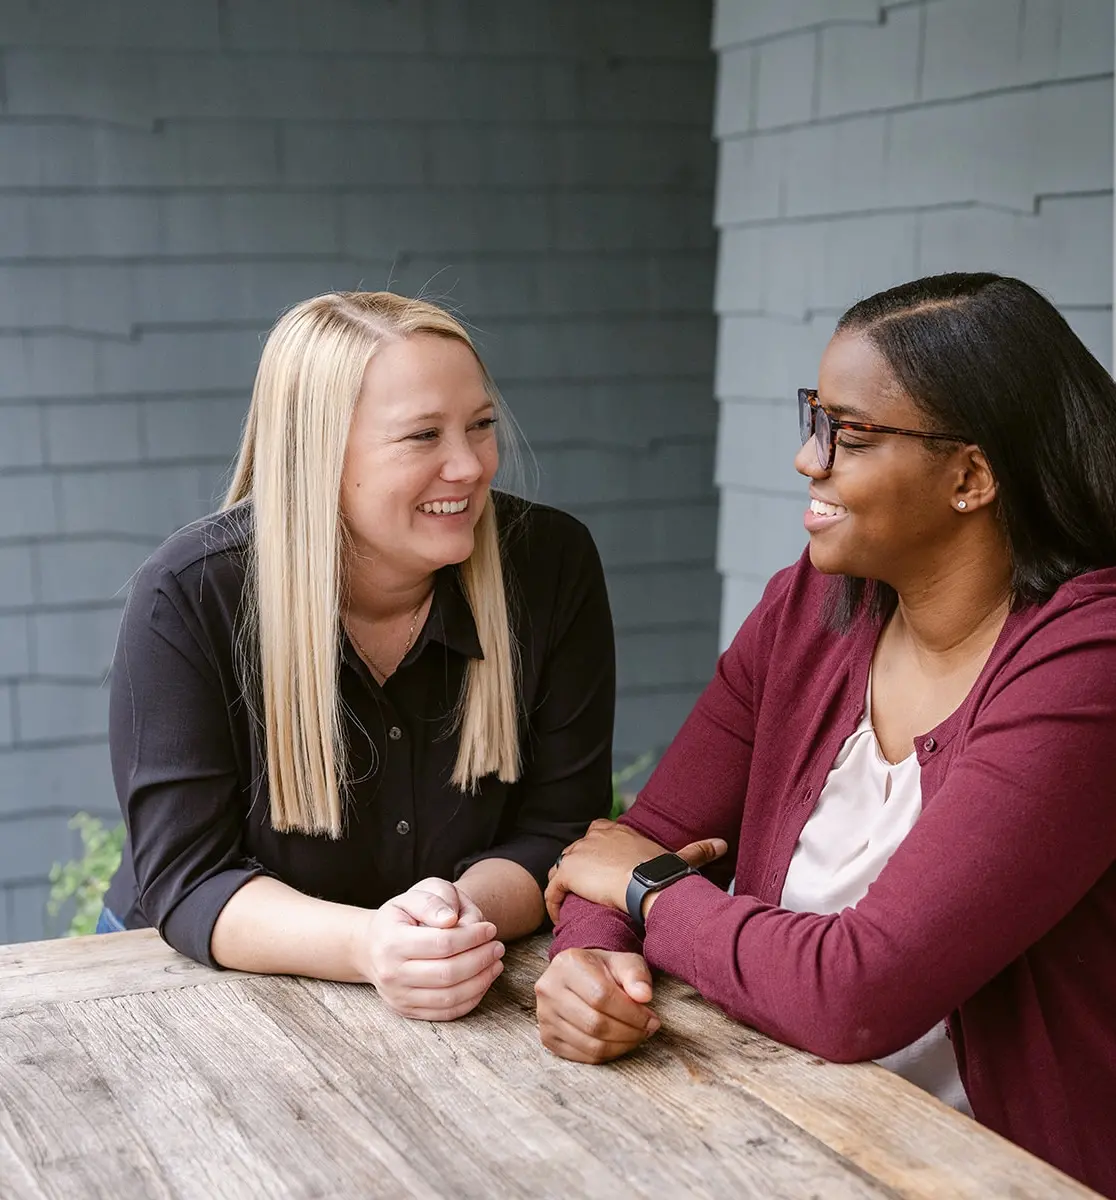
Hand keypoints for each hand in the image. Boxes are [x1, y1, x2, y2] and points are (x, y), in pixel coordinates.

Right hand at [356, 878, 505, 1020]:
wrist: (371, 946)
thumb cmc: (400, 917)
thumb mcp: (412, 896)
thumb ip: (432, 901)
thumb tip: (451, 919)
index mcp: (391, 942)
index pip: (442, 943)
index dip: (472, 937)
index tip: (490, 928)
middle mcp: (391, 973)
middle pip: (447, 973)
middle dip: (480, 959)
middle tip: (498, 947)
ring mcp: (398, 996)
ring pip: (449, 997)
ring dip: (481, 981)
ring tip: (496, 963)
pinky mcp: (407, 1011)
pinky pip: (445, 1012)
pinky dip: (471, 999)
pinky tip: (483, 981)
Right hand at [535, 948, 658, 1063]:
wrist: (580, 975)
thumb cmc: (604, 969)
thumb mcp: (623, 962)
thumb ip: (636, 975)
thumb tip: (644, 996)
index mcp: (567, 964)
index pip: (602, 996)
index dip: (631, 1013)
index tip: (651, 1019)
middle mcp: (549, 989)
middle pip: (595, 1023)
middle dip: (629, 1032)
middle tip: (647, 1030)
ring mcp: (544, 1015)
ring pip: (589, 1044)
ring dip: (620, 1046)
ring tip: (636, 1036)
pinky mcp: (547, 1036)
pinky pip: (581, 1056)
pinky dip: (606, 1054)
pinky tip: (619, 1043)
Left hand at [544, 819, 727, 924]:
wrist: (648, 885)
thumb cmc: (663, 873)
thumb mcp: (679, 858)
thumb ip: (697, 850)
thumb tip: (722, 844)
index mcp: (616, 831)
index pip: (597, 833)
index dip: (596, 851)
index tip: (601, 871)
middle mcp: (594, 836)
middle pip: (576, 851)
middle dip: (578, 869)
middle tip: (583, 892)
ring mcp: (578, 852)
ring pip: (561, 868)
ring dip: (563, 885)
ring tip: (570, 905)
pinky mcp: (568, 871)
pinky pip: (553, 889)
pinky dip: (554, 903)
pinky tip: (560, 917)